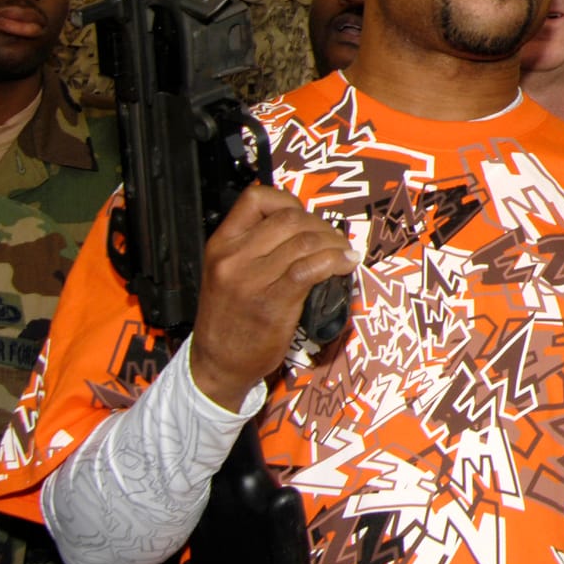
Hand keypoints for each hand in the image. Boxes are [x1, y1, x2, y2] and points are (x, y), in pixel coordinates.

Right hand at [187, 185, 357, 409]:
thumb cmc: (230, 318)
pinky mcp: (272, 302)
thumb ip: (254, 245)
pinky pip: (311, 268)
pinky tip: (345, 265)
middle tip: (334, 241)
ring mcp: (251, 280)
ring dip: (334, 244)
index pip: (255, 198)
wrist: (217, 364)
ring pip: (305, 241)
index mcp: (221, 244)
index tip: (306, 218)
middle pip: (290, 218)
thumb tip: (303, 226)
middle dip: (321, 225)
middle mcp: (233, 257)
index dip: (289, 202)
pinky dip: (335, 261)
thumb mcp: (227, 271)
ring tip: (344, 253)